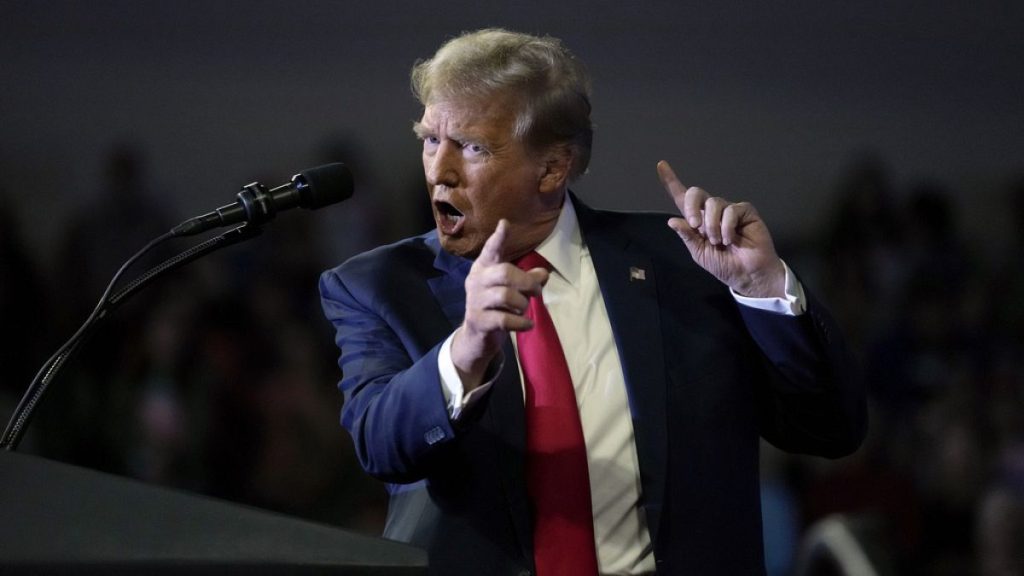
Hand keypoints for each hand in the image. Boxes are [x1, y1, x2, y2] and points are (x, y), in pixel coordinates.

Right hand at [451, 219, 548, 389]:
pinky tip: (528, 324)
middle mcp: (476, 281)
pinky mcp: (478, 321)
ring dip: (523, 303)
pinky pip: (504, 319)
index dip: (498, 238)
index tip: (505, 224)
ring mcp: (475, 301)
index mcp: (484, 268)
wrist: (476, 337)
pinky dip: (521, 322)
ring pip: (505, 296)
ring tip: (525, 309)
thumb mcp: (512, 291)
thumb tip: (544, 273)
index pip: (490, 249)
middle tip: (537, 291)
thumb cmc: (496, 307)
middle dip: (526, 281)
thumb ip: (527, 279)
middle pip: (504, 272)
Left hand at [657, 160, 784, 297]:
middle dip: (692, 207)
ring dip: (713, 226)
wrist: (746, 274)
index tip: (661, 165)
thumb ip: (687, 236)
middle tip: (695, 226)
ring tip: (719, 242)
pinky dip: (727, 227)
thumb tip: (672, 220)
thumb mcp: (699, 253)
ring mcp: (728, 209)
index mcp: (697, 221)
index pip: (682, 198)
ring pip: (714, 203)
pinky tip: (731, 239)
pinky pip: (731, 210)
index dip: (672, 182)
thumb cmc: (724, 265)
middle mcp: (712, 211)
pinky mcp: (745, 211)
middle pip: (696, 193)